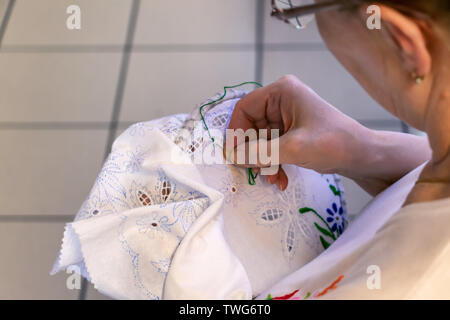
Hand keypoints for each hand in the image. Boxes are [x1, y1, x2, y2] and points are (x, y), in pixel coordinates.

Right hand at [227, 75, 367, 189]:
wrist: (362, 156)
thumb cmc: (332, 144)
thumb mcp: (292, 148)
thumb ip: (258, 152)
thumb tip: (232, 156)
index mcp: (281, 92)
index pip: (245, 108)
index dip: (235, 132)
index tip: (234, 155)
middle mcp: (282, 100)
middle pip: (251, 126)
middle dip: (252, 151)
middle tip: (254, 170)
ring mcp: (287, 116)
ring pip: (260, 140)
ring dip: (262, 161)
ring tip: (271, 178)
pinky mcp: (292, 131)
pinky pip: (271, 146)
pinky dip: (272, 162)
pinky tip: (279, 179)